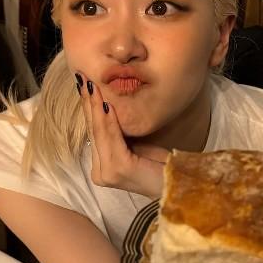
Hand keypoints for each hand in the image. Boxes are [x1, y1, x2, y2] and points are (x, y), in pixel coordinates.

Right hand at [76, 73, 168, 198]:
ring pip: (100, 132)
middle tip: (82, 77)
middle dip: (89, 102)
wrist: (180, 185)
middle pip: (94, 130)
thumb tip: (109, 108)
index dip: (89, 107)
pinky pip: (112, 138)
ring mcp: (108, 173)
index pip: (96, 132)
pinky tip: (105, 103)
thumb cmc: (162, 167)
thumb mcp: (140, 146)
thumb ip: (122, 134)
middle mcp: (101, 172)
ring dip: (95, 106)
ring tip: (91, 85)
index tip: (85, 83)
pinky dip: (108, 119)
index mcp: (104, 166)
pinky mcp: (119, 169)